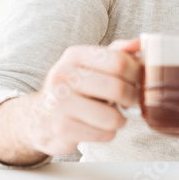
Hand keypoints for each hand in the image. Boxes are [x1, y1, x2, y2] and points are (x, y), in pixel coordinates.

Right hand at [22, 38, 141, 156]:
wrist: (39, 118)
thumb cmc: (73, 90)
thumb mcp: (90, 66)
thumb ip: (115, 54)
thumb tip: (138, 44)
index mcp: (74, 55)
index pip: (118, 60)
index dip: (136, 73)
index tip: (137, 81)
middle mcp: (64, 75)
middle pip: (118, 88)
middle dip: (133, 99)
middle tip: (131, 102)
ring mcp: (60, 102)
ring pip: (113, 117)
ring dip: (120, 120)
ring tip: (114, 116)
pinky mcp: (62, 127)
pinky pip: (103, 135)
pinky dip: (108, 134)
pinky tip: (99, 128)